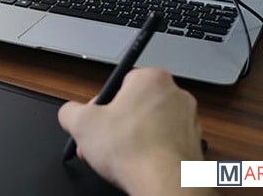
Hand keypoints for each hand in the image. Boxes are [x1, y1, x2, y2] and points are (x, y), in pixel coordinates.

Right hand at [59, 68, 212, 195]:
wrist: (165, 184)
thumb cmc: (134, 151)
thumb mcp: (81, 124)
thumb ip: (69, 111)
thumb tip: (69, 113)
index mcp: (151, 79)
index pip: (118, 84)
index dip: (100, 106)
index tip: (95, 122)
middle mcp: (174, 94)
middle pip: (133, 105)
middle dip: (114, 124)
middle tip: (102, 142)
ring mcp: (188, 120)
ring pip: (149, 125)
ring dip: (131, 139)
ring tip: (117, 156)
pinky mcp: (193, 143)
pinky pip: (164, 143)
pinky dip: (150, 152)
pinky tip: (137, 164)